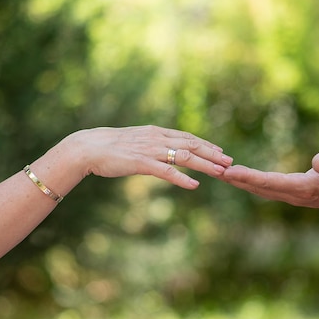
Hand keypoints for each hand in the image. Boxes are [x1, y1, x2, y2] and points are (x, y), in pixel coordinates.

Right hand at [60, 125, 232, 189]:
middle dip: (213, 154)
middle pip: (192, 145)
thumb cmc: (110, 147)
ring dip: (205, 165)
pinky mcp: (141, 163)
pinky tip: (194, 185)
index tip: (221, 152)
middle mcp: (157, 139)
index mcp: (156, 133)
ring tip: (221, 172)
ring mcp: (150, 150)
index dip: (206, 145)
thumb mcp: (136, 142)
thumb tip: (163, 151)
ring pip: (184, 156)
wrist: (88, 147)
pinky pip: (166, 171)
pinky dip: (182, 178)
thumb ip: (152, 145)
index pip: (188, 137)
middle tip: (230, 162)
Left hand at [220, 151, 318, 210]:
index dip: (249, 177)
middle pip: (259, 188)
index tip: (230, 171)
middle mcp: (293, 195)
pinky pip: (265, 188)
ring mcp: (291, 196)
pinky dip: (249, 182)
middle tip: (213, 171)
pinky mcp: (291, 193)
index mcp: (304, 188)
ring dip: (239, 182)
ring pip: (260, 190)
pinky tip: (238, 177)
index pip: (270, 182)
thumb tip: (317, 162)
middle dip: (236, 180)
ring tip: (219, 173)